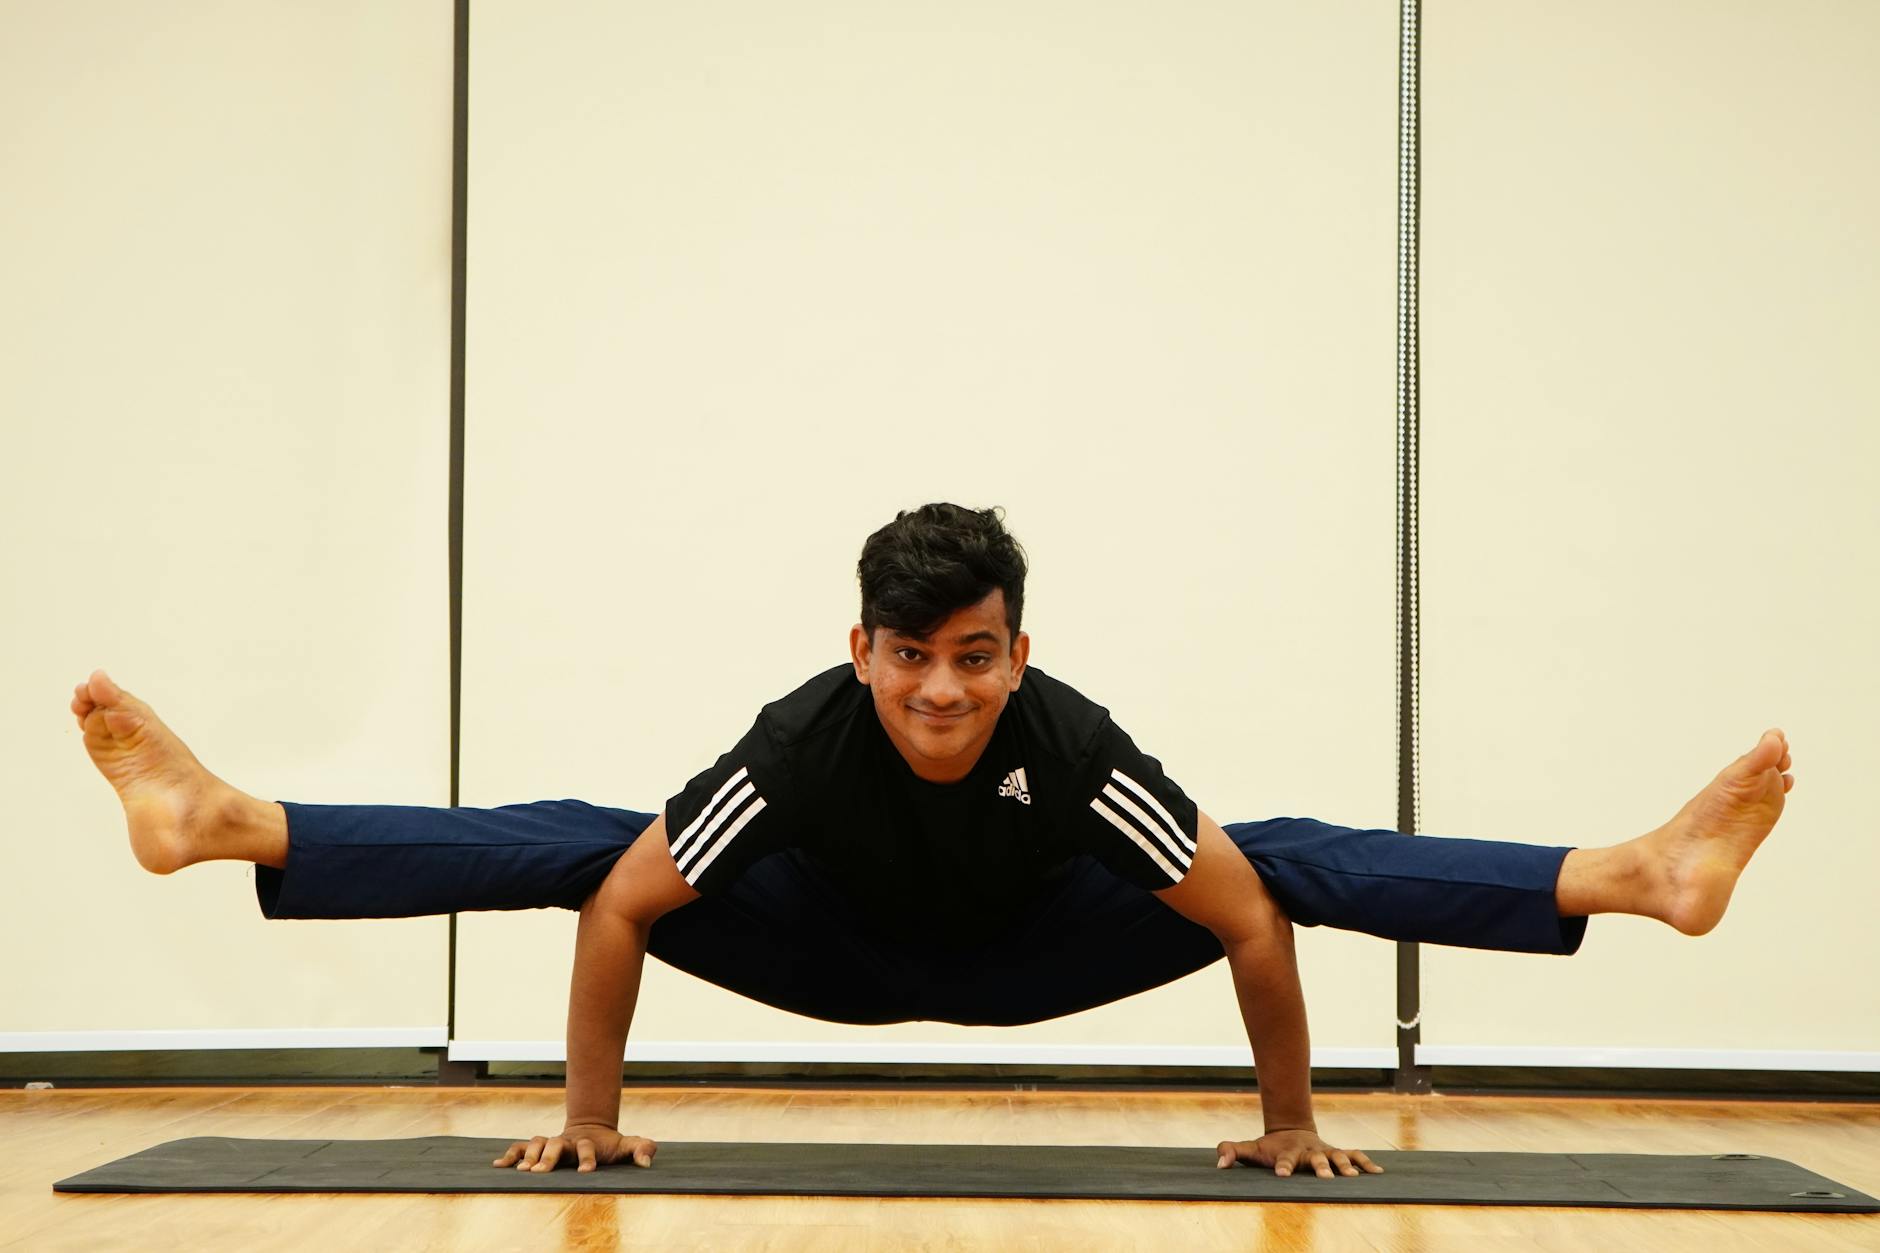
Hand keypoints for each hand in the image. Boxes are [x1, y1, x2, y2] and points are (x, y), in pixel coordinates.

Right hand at [491, 1124, 656, 1172]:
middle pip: (556, 1144)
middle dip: (549, 1157)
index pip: (587, 1148)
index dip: (588, 1159)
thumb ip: (641, 1149)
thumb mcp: (627, 1145)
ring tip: (522, 1170)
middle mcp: (566, 1141)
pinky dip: (510, 1155)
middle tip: (540, 1172)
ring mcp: (551, 1142)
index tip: (587, 1172)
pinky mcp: (539, 1147)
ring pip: (536, 1143)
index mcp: (588, 1143)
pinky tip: (499, 1165)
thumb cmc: (610, 1145)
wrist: (591, 1129)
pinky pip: (521, 1147)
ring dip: (528, 1155)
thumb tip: (647, 1162)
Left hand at [1216, 1129, 1382, 1177]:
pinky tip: (1378, 1172)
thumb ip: (1231, 1151)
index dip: (1282, 1166)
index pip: (1283, 1160)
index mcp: (1287, 1153)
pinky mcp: (1336, 1153)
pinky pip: (1354, 1156)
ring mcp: (1324, 1151)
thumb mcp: (1250, 1149)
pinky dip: (1366, 1162)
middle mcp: (1308, 1152)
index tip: (1282, 1175)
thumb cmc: (1269, 1147)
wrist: (1291, 1131)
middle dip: (1321, 1167)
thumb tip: (1218, 1163)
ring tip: (1354, 1177)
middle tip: (1327, 1178)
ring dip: (1346, 1166)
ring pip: (1337, 1156)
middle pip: (1315, 1159)